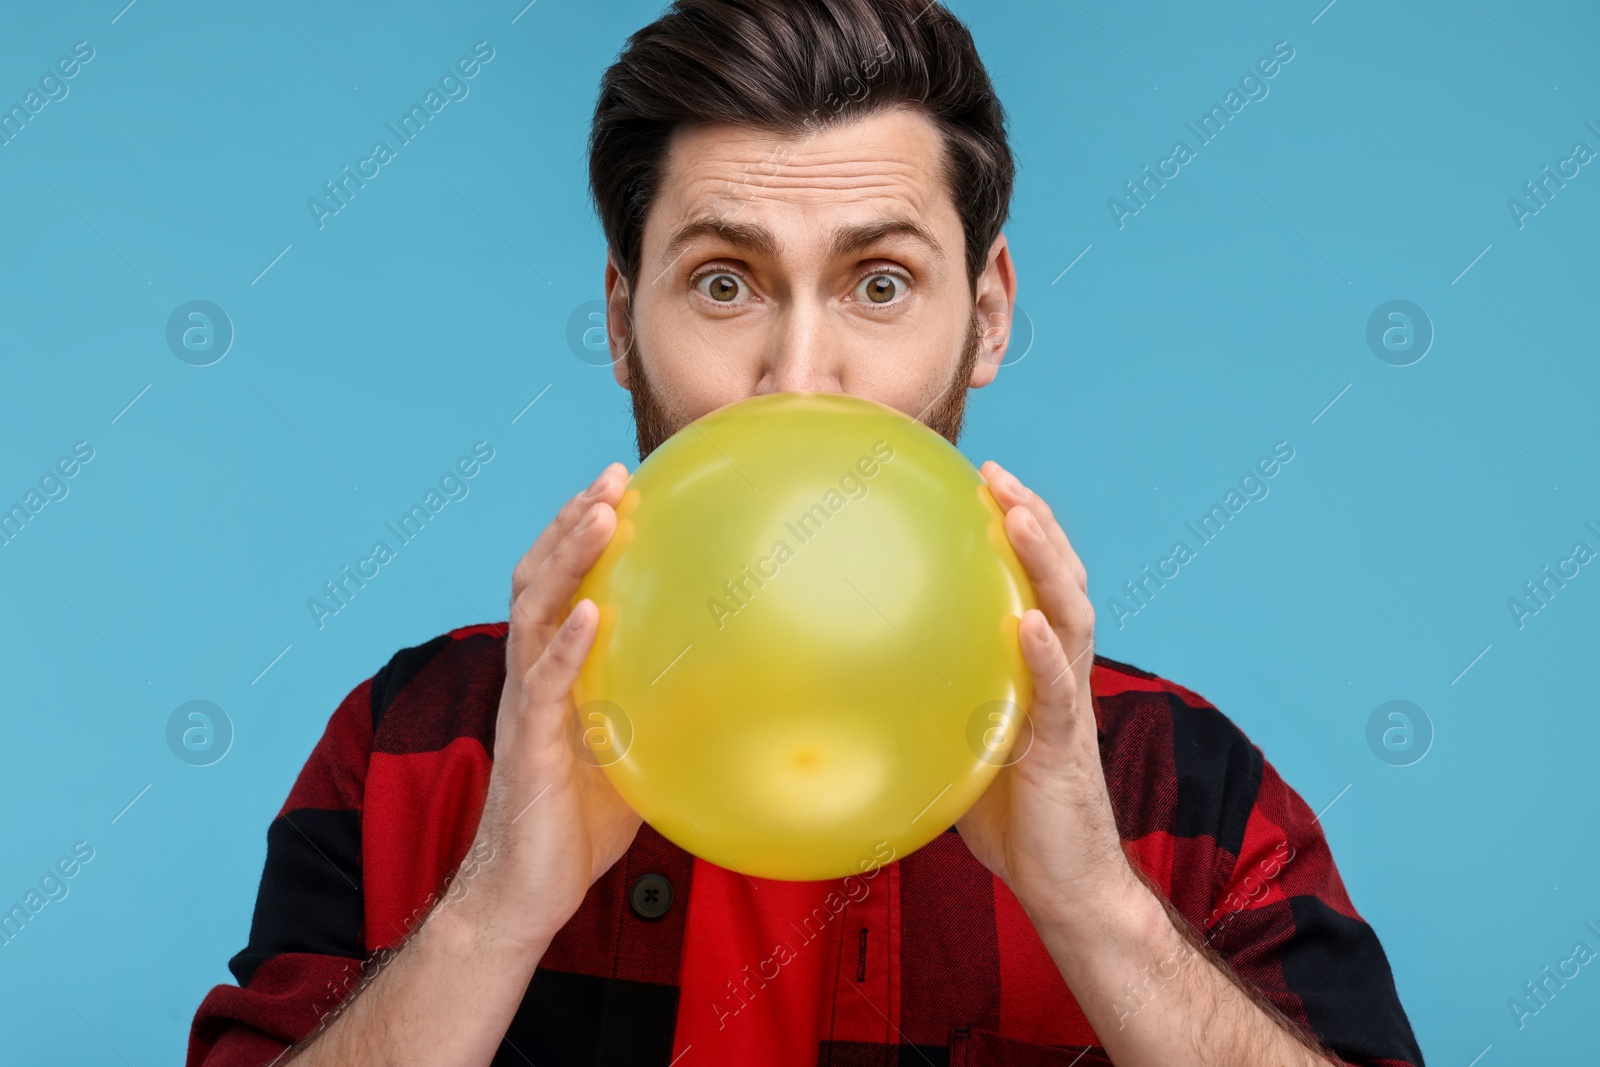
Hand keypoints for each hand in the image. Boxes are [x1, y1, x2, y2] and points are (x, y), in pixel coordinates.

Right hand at [453, 462, 642, 952]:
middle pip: (541, 576)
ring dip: (568, 559)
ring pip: (536, 611)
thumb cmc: (578, 823)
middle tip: (613, 475)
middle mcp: (532, 673)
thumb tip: (730, 680)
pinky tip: (592, 614)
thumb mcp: (634, 751)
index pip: (562, 583)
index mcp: (555, 669)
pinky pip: (546, 684)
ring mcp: (526, 704)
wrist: (526, 890)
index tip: (622, 485)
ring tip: (601, 516)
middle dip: (574, 521)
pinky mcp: (528, 743)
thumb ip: (662, 708)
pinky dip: (568, 645)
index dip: (583, 532)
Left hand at [955, 461, 1140, 922]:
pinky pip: (1057, 692)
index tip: (981, 481)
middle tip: (996, 472)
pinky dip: (1042, 653)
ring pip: (1068, 616)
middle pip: (1059, 578)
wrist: (1062, 881)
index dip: (1017, 529)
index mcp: (1037, 668)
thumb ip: (930, 704)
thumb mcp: (958, 745)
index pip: (1034, 582)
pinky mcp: (1064, 747)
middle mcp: (1060, 673)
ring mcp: (1068, 705)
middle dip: (1033, 520)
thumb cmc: (1009, 817)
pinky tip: (1026, 621)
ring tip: (1018, 515)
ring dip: (1046, 562)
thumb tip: (850, 685)